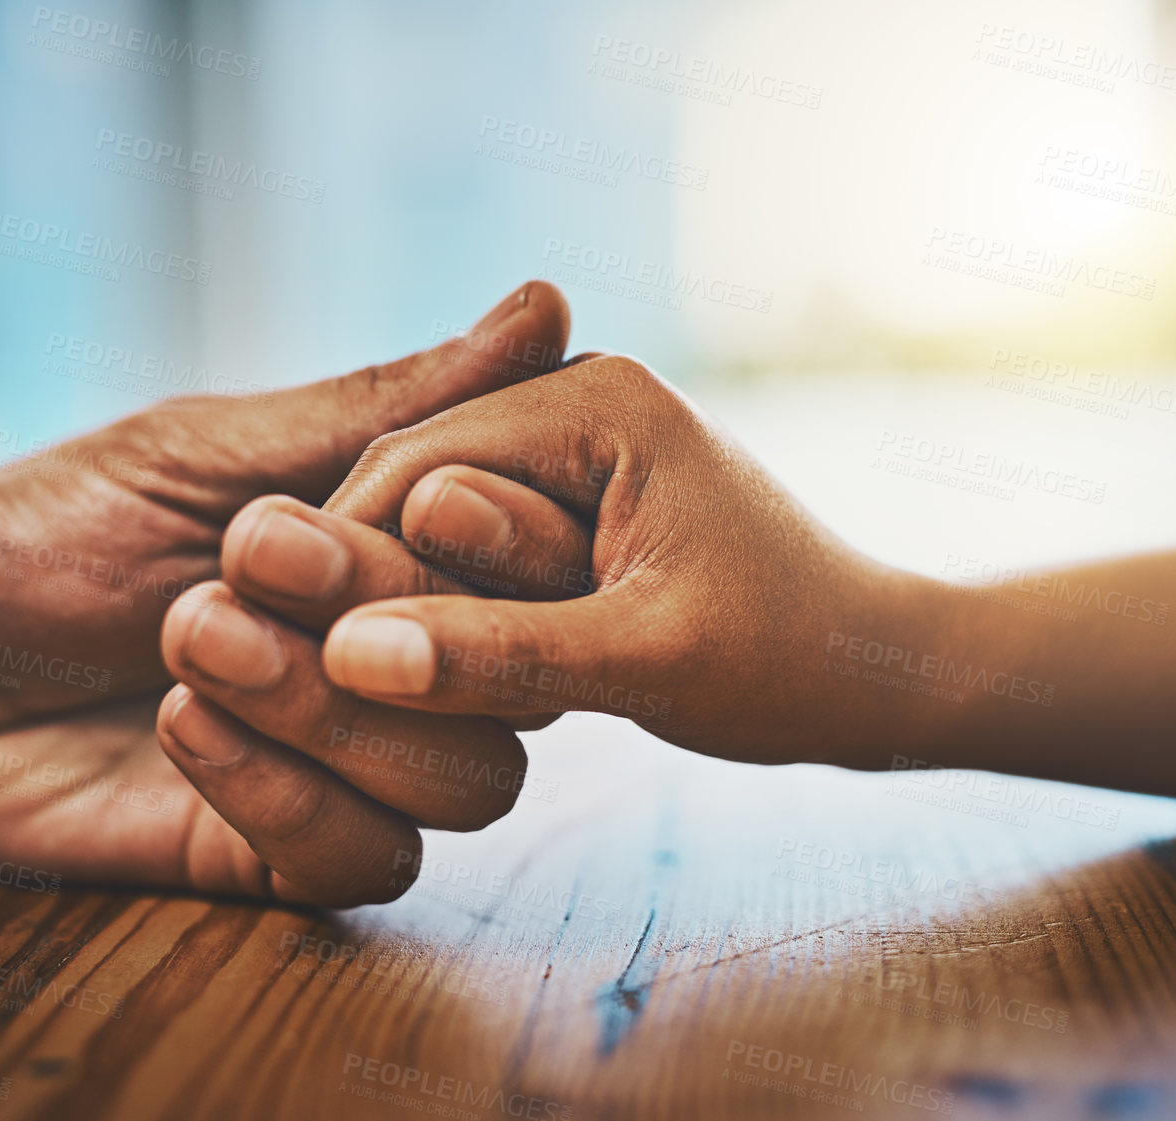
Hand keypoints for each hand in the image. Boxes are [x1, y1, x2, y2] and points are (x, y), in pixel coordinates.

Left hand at [0, 283, 569, 905]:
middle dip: (388, 614)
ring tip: (191, 637)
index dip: (506, 535)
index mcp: (406, 561)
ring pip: (470, 783)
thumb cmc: (50, 530)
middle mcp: (407, 671)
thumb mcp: (205, 452)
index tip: (415, 495)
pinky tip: (180, 724)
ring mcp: (359, 773)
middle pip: (516, 681)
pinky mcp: (290, 863)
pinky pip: (368, 861)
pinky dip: (284, 794)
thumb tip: (549, 307)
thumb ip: (378, 407)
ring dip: (334, 709)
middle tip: (248, 558)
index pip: (541, 562)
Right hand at [311, 354, 1175, 804]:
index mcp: (597, 402)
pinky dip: (452, 592)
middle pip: (416, 476)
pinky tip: (429, 656)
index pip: (415, 462)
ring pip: (438, 510)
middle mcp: (581, 396)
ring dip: (408, 584)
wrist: (880, 670)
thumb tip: (350, 654)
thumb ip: (497, 654)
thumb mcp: (642, 663)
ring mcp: (581, 441)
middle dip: (373, 567)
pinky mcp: (583, 491)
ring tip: (370, 668)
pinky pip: (479, 536)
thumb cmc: (790, 663)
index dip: (347, 554)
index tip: (295, 647)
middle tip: (317, 667)